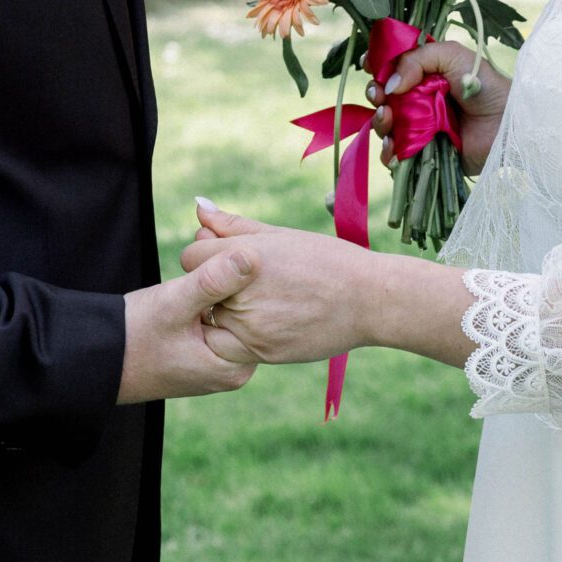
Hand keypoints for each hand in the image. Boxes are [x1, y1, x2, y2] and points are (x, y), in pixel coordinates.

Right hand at [116, 247, 258, 403]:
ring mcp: (217, 363)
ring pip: (229, 310)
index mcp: (236, 366)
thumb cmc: (132, 337)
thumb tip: (252, 256)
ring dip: (219, 281)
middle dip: (233, 274)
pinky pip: (215, 316)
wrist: (97, 362)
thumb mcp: (173, 303)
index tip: (233, 238)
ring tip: (206, 243)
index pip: (258, 310)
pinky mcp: (202, 354)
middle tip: (215, 235)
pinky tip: (198, 269)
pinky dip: (208, 294)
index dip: (247, 270)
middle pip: (245, 310)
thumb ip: (212, 280)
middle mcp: (233, 370)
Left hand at [179, 201, 376, 365]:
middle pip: (200, 292)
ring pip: (213, 323)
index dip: (206, 257)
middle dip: (215, 287)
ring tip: (261, 304)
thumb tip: (198, 208)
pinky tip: (266, 322)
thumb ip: (233, 225)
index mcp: (244, 256)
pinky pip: (231, 348)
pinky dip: (239, 337)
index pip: (192, 258)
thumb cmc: (326, 260)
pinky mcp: (262, 354)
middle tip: (249, 284)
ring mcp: (251, 328)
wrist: (370, 300)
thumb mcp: (280, 236)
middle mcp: (242, 294)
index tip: (226, 260)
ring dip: (226, 315)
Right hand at [374, 42, 510, 175]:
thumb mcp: (451, 56)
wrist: (507, 122)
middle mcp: (417, 99)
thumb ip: (416, 60)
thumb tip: (390, 85)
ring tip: (389, 118)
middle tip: (379, 95)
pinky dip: (388, 152)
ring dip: (379, 121)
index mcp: (424, 73)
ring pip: (384, 125)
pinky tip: (394, 145)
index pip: (390, 68)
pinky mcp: (423, 153)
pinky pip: (395, 155)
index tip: (368, 65)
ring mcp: (419, 127)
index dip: (376, 66)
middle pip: (381, 96)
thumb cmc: (484, 84)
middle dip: (374, 93)